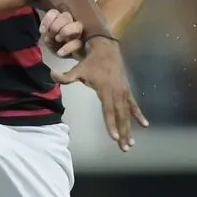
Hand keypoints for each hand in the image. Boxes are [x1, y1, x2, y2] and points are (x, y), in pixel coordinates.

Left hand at [38, 9, 83, 57]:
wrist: (71, 59)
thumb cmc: (59, 47)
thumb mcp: (49, 42)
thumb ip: (47, 36)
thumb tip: (46, 35)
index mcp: (60, 20)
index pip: (54, 13)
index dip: (48, 20)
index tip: (42, 31)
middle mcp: (71, 23)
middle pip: (66, 16)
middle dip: (55, 26)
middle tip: (51, 35)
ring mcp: (80, 33)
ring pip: (76, 26)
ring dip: (65, 31)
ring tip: (58, 39)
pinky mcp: (84, 45)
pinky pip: (78, 43)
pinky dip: (67, 48)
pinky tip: (60, 52)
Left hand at [51, 37, 148, 151]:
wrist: (107, 49)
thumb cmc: (91, 61)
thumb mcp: (78, 68)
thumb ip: (66, 76)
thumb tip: (52, 75)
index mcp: (105, 90)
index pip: (108, 110)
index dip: (110, 123)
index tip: (113, 137)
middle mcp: (117, 92)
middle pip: (120, 116)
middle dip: (122, 132)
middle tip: (124, 147)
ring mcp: (123, 92)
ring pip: (127, 113)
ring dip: (129, 128)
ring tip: (130, 143)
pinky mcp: (127, 90)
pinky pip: (133, 105)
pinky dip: (138, 114)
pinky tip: (145, 124)